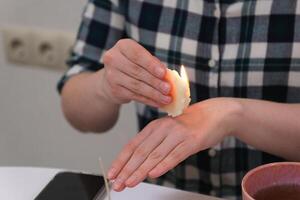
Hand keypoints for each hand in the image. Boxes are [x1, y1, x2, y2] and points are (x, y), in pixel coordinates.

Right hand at [100, 39, 171, 106]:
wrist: (113, 78)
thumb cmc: (133, 64)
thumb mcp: (142, 58)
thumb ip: (154, 63)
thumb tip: (167, 76)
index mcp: (122, 46)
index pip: (137, 54)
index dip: (151, 64)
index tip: (164, 73)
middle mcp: (113, 59)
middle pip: (137, 71)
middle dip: (155, 81)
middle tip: (168, 88)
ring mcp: (112, 75)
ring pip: (136, 86)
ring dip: (153, 93)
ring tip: (166, 98)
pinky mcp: (114, 90)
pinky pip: (134, 96)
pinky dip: (148, 100)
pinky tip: (158, 102)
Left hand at [107, 98, 241, 190]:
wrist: (214, 114)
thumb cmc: (190, 125)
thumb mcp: (167, 131)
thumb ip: (154, 144)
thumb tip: (139, 165)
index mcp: (154, 127)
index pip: (132, 145)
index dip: (121, 161)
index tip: (112, 174)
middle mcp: (163, 129)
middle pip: (140, 152)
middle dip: (127, 170)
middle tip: (117, 184)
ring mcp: (177, 134)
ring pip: (155, 155)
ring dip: (140, 171)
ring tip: (129, 183)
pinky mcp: (191, 141)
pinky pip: (175, 155)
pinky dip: (163, 165)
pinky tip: (153, 174)